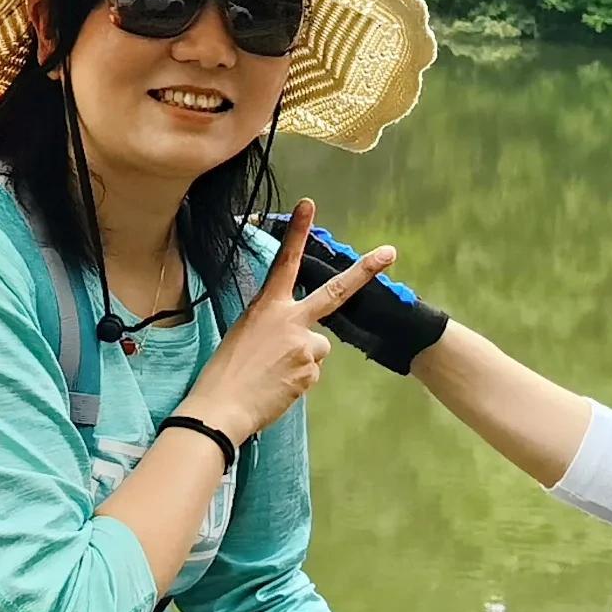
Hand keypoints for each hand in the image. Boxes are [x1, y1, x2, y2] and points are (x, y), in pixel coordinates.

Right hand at [183, 198, 390, 443]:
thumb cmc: (224, 373)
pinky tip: (277, 388)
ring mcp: (304, 344)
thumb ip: (275, 328)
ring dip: (301, 360)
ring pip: (317, 347)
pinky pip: (312, 372)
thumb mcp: (244, 335)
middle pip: (335, 291)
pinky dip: (298, 380)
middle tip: (390, 252)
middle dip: (365, 271)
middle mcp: (291, 319)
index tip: (309, 204)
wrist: (221, 407)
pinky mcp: (311, 369)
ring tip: (272, 374)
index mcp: (266, 306)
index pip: (285, 262)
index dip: (298, 232)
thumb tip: (299, 340)